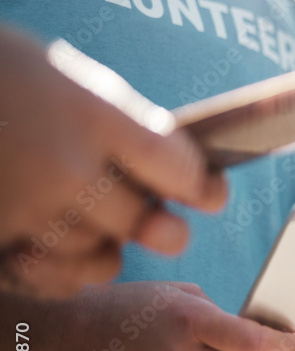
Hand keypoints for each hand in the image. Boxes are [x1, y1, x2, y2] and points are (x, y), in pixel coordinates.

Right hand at [0, 25, 226, 298]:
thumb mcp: (66, 74)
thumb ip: (121, 123)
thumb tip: (177, 166)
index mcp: (94, 113)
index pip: (181, 169)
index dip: (203, 187)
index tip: (211, 193)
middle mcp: (67, 166)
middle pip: (147, 225)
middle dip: (163, 228)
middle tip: (168, 227)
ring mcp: (27, 207)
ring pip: (100, 256)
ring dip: (104, 246)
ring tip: (94, 226)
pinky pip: (52, 276)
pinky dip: (60, 269)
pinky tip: (57, 247)